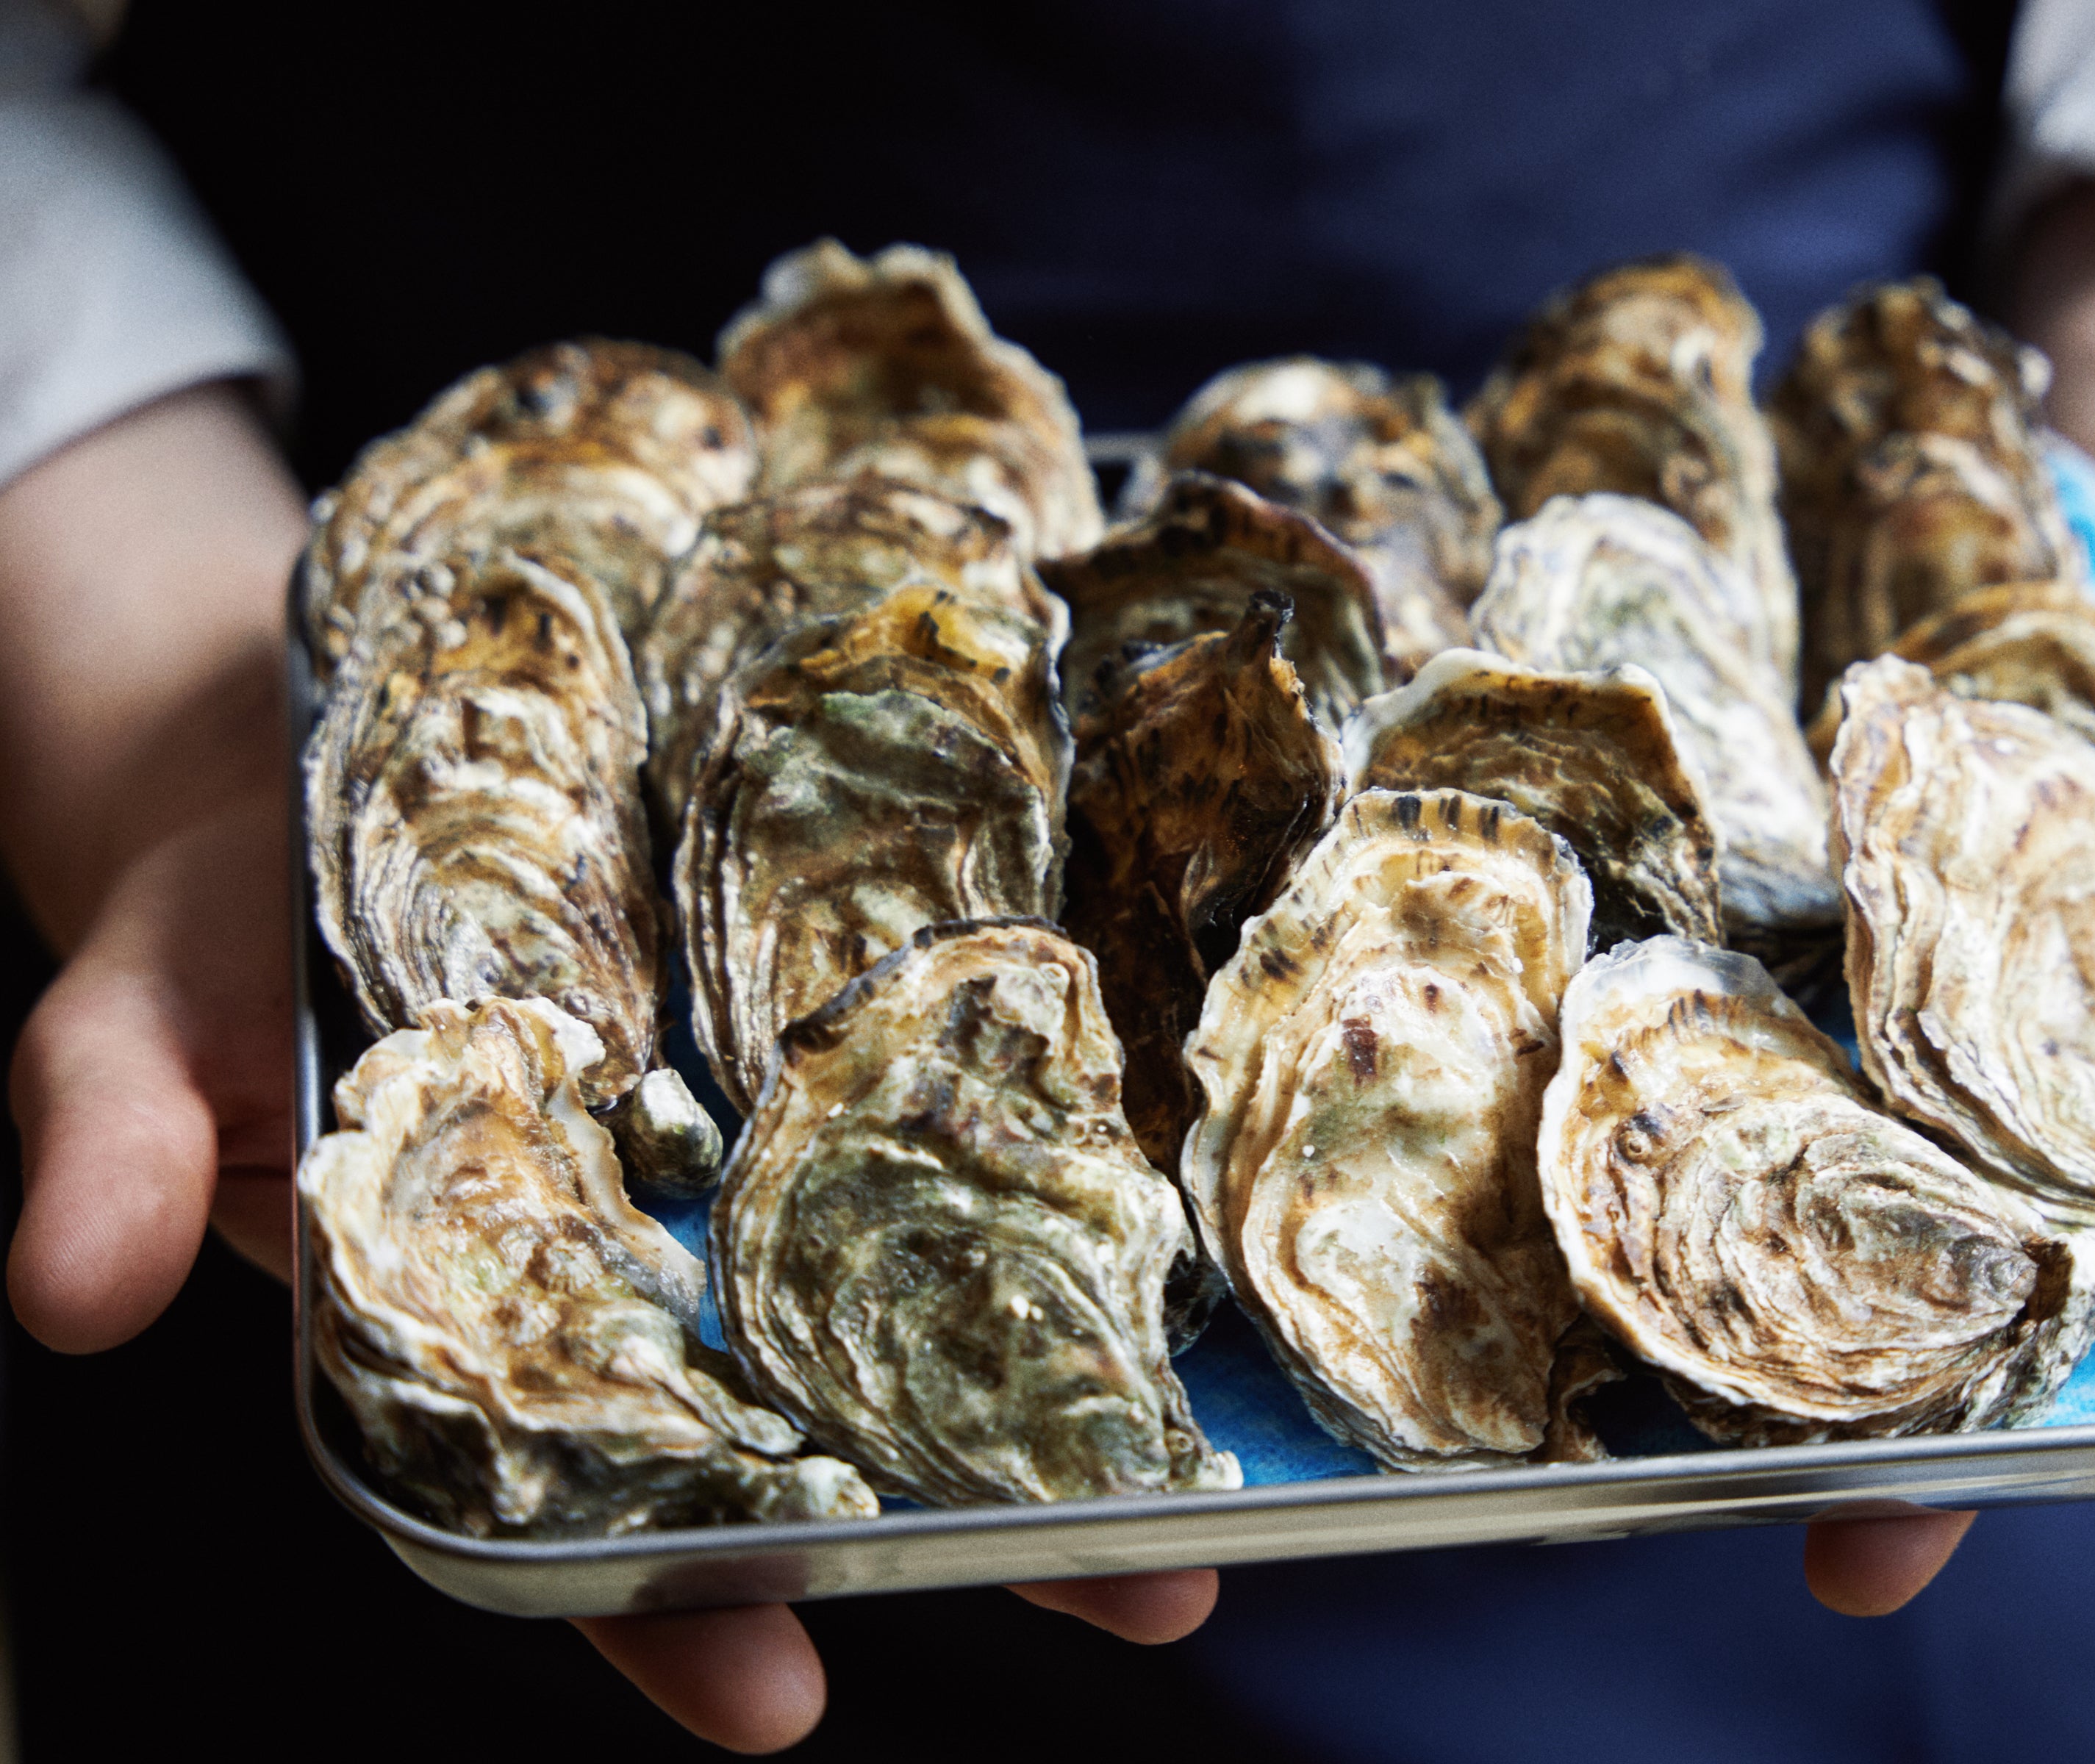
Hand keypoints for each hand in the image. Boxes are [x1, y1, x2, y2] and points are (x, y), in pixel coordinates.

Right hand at [0, 387, 1221, 1752]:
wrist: (310, 736)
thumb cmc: (216, 915)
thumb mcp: (130, 1024)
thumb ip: (114, 1152)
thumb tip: (70, 1289)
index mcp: (483, 1321)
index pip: (585, 1510)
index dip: (670, 1616)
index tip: (776, 1702)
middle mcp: (642, 1260)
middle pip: (818, 1427)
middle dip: (971, 1519)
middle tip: (1141, 1591)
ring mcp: (743, 1146)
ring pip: (909, 1291)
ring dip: (1060, 1374)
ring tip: (1218, 1467)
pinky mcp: (818, 1019)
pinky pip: (934, 1110)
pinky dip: (1046, 1164)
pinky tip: (1166, 1210)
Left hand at [1807, 614, 2094, 1618]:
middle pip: (2061, 1363)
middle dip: (1985, 1470)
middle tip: (1874, 1561)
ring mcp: (1972, 1113)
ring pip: (1906, 1280)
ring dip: (1830, 1387)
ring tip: (1752, 1485)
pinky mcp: (1862, 1034)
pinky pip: (1803, 1136)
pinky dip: (1747, 1202)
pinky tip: (1665, 1269)